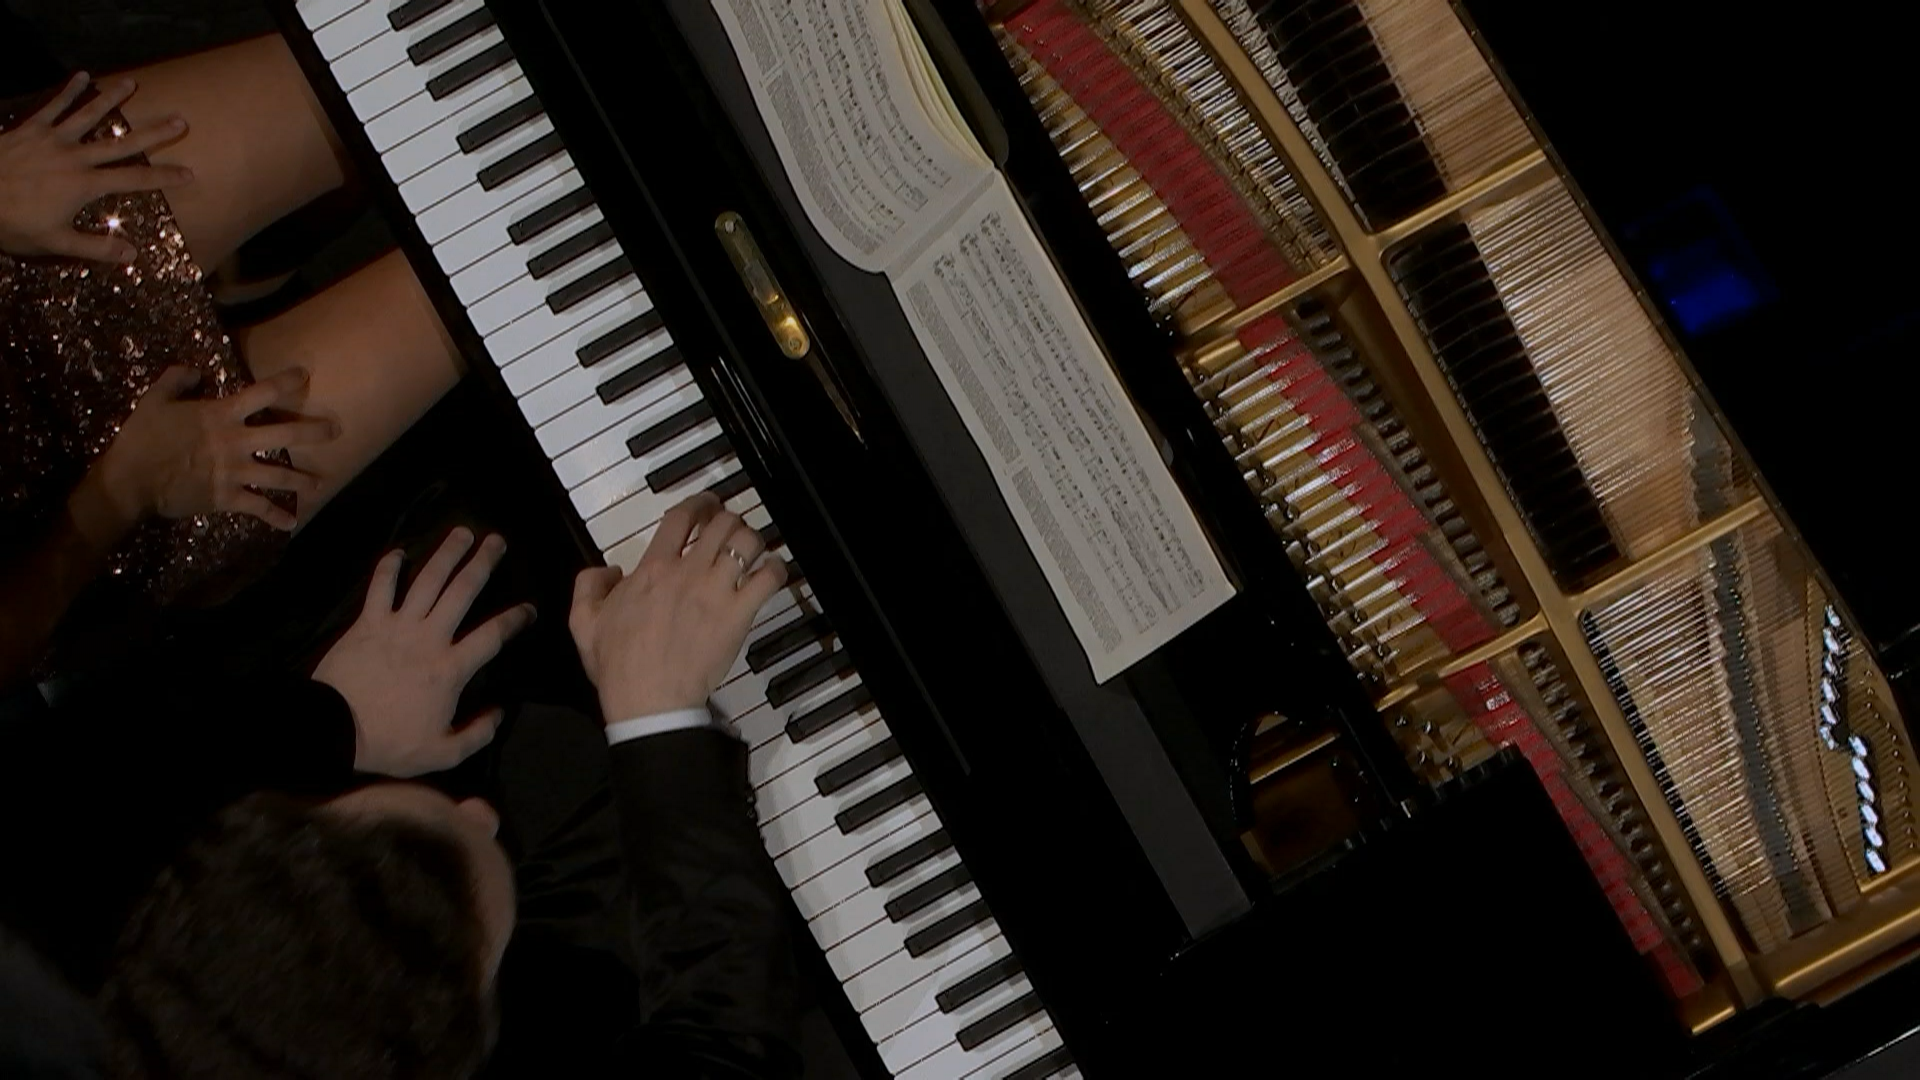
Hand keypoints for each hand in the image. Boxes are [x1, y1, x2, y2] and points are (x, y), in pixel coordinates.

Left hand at [0, 73, 193, 262]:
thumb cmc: (12, 222)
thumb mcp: (55, 242)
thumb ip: (95, 248)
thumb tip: (133, 255)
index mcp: (84, 185)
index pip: (134, 180)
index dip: (163, 177)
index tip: (189, 173)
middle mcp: (75, 157)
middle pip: (122, 143)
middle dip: (153, 133)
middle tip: (179, 121)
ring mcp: (53, 139)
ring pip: (89, 115)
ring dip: (113, 99)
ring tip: (132, 83)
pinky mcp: (31, 128)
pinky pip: (53, 106)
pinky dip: (69, 91)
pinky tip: (83, 76)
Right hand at [94, 366, 337, 530]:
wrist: (131, 481)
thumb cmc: (142, 438)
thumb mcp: (154, 400)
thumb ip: (175, 380)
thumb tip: (195, 370)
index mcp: (221, 415)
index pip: (262, 393)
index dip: (286, 382)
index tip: (304, 375)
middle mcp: (235, 442)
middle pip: (285, 434)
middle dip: (314, 432)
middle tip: (337, 430)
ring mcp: (235, 472)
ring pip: (279, 475)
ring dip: (303, 480)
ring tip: (321, 483)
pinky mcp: (228, 498)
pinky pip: (258, 508)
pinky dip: (276, 516)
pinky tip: (291, 523)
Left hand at [314, 528, 537, 776]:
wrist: (333, 730)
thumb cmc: (390, 743)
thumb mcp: (443, 753)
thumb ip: (478, 733)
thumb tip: (500, 711)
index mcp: (451, 668)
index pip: (493, 636)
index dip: (515, 620)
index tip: (529, 608)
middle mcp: (430, 637)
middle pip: (462, 592)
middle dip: (482, 564)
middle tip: (497, 541)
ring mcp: (397, 625)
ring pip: (427, 581)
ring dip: (446, 554)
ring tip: (462, 533)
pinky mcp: (367, 622)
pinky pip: (380, 588)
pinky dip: (389, 568)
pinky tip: (398, 552)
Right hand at [570, 493, 788, 720]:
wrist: (649, 699)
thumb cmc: (618, 665)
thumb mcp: (583, 622)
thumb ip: (588, 585)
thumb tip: (609, 569)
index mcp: (652, 569)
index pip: (680, 517)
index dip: (698, 503)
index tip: (706, 505)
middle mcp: (687, 572)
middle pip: (721, 523)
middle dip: (729, 519)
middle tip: (730, 528)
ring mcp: (715, 592)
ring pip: (747, 542)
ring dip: (752, 539)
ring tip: (751, 549)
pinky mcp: (738, 616)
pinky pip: (768, 579)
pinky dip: (776, 569)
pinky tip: (772, 572)